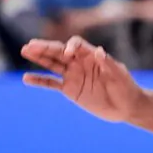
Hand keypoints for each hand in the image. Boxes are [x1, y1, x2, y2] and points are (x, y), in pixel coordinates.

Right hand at [20, 36, 146, 122]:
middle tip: (30, 45)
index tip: (68, 53)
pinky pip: (51, 83)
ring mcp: (73, 75)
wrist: (126, 107)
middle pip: (59, 51)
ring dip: (39, 57)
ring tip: (25, 51)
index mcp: (91, 56)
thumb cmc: (126, 88)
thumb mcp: (119, 75)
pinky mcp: (69, 89)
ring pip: (52, 63)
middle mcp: (79, 63)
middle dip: (45, 47)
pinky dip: (39, 81)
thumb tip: (99, 51)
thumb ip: (108, 64)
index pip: (76, 45)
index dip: (71, 46)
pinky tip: (27, 78)